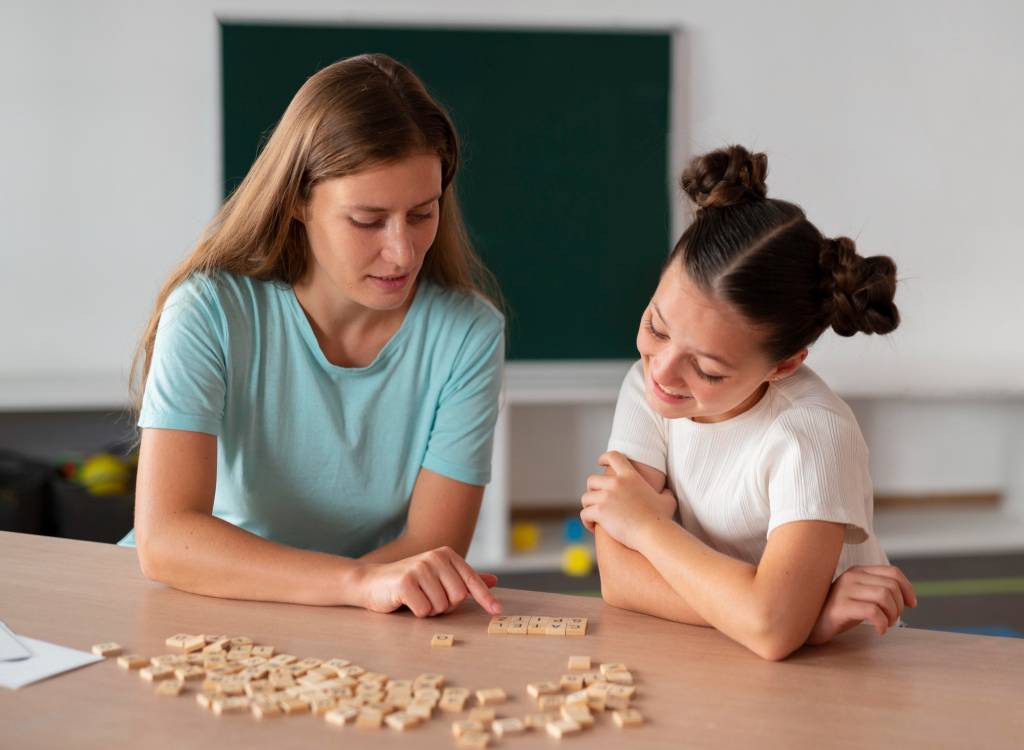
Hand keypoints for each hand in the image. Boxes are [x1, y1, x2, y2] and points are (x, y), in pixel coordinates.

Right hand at [353, 546, 501, 616]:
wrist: (372, 582)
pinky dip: (417, 612)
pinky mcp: (406, 582)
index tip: (497, 611)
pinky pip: (424, 611)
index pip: (472, 580)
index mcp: (447, 555)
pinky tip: (406, 602)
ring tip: (416, 599)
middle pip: (458, 597)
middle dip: (445, 606)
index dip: (486, 598)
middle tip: (429, 598)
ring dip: (430, 610)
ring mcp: (420, 568)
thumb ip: (464, 579)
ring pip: (441, 606)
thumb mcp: (439, 577)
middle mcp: (435, 557)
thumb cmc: (409, 582)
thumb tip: (494, 581)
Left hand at [580, 451, 676, 549]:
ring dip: (588, 507)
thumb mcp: (667, 500)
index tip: (600, 462)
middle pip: (592, 479)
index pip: (613, 457)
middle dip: (591, 490)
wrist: (654, 533)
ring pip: (586, 498)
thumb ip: (664, 492)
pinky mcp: (599, 511)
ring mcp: (606, 496)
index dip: (604, 458)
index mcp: (630, 476)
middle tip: (596, 499)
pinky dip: (586, 521)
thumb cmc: (662, 519)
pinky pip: (584, 513)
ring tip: (594, 516)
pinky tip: (593, 527)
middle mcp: (616, 483)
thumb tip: (665, 492)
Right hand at [807, 564, 916, 644]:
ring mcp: (844, 590)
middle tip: (893, 620)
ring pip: (884, 596)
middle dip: (900, 606)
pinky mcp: (840, 606)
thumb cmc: (838, 612)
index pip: (893, 572)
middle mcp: (852, 576)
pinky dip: (882, 623)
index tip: (912, 605)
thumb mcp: (859, 596)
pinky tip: (879, 630)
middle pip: (891, 586)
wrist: (809, 623)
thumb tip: (906, 597)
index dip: (908, 588)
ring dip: (892, 615)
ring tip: (886, 624)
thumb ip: (877, 590)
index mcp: (858, 571)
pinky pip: (872, 611)